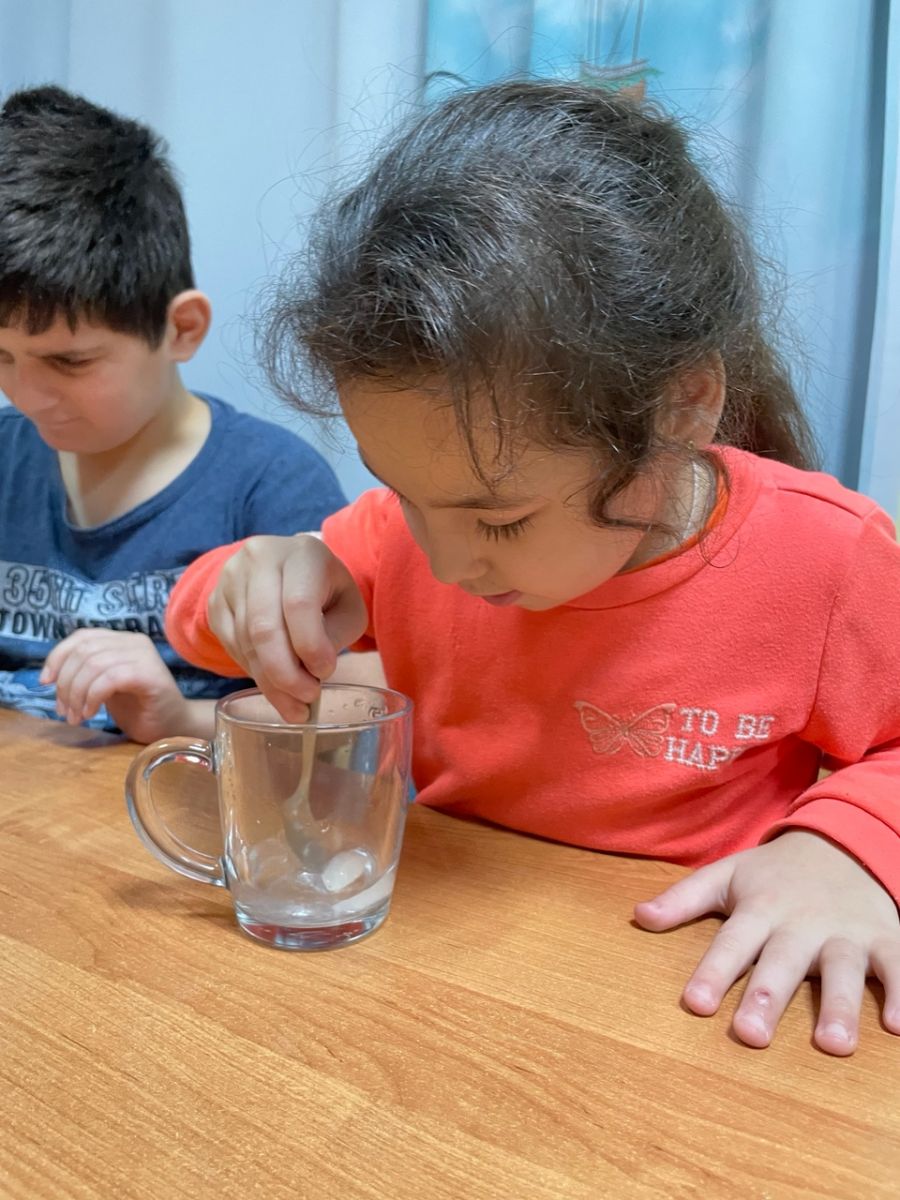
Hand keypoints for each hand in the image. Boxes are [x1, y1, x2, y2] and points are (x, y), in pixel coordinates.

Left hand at [41, 628, 189, 742]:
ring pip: (94, 664)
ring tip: (76, 717)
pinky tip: (91, 713)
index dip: (57, 657)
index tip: (45, 682)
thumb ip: (86, 673)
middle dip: (65, 682)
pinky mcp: (150, 675)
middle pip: (84, 651)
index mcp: (122, 640)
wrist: (173, 727)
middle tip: (64, 710)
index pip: (82, 637)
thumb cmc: (138, 708)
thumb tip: (50, 676)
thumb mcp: (104, 686)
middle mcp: (134, 641)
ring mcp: (144, 656)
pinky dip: (93, 697)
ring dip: (77, 694)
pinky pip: (110, 679)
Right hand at [208, 534, 367, 721]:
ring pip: (246, 643)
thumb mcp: (347, 605)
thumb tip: (311, 671)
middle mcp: (259, 559)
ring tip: (296, 705)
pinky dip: (256, 674)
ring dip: (272, 683)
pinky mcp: (215, 602)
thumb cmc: (325, 590)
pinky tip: (276, 687)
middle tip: (307, 699)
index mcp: (302, 553)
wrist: (285, 567)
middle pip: (264, 628)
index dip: (311, 646)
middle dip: (287, 674)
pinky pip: (232, 647)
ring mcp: (230, 580)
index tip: (326, 672)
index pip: (298, 604)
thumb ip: (336, 634)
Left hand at [634, 830, 899, 1054]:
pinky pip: (897, 967)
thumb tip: (638, 916)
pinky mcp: (885, 939)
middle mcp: (801, 923)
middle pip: (782, 962)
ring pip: (843, 970)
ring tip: (832, 1046)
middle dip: (767, 996)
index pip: (731, 943)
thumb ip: (683, 900)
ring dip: (839, 1006)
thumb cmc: (775, 873)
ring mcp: (846, 932)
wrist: (844, 842)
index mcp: (759, 909)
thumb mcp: (726, 876)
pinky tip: (899, 1027)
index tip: (694, 1004)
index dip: (713, 972)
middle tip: (750, 1035)